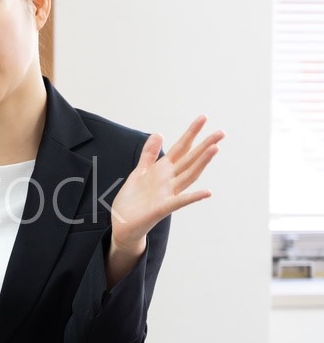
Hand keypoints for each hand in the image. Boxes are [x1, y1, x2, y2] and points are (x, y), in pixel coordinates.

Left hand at [110, 115, 224, 255]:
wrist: (122, 224)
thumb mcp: (140, 172)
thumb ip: (149, 154)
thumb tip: (158, 133)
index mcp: (162, 171)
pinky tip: (208, 192)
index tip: (203, 118)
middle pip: (190, 160)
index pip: (180, 149)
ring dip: (201, 163)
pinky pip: (179, 202)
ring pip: (188, 176)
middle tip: (221, 132)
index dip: (191, 133)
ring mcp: (167, 194)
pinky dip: (193, 197)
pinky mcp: (162, 208)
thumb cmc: (133, 200)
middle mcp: (169, 181)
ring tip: (215, 149)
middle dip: (204, 145)